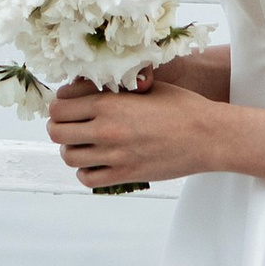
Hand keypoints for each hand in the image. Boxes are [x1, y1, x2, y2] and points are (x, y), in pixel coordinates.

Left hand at [48, 72, 226, 189]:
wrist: (208, 135)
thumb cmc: (181, 107)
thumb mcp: (144, 87)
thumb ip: (111, 89)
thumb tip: (84, 90)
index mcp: (108, 103)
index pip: (59, 107)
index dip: (59, 107)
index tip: (67, 108)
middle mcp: (106, 129)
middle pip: (57, 133)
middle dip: (60, 128)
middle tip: (71, 127)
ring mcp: (114, 155)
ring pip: (68, 156)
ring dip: (72, 149)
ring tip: (84, 144)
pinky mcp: (125, 174)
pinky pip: (87, 178)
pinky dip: (86, 171)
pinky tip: (96, 162)